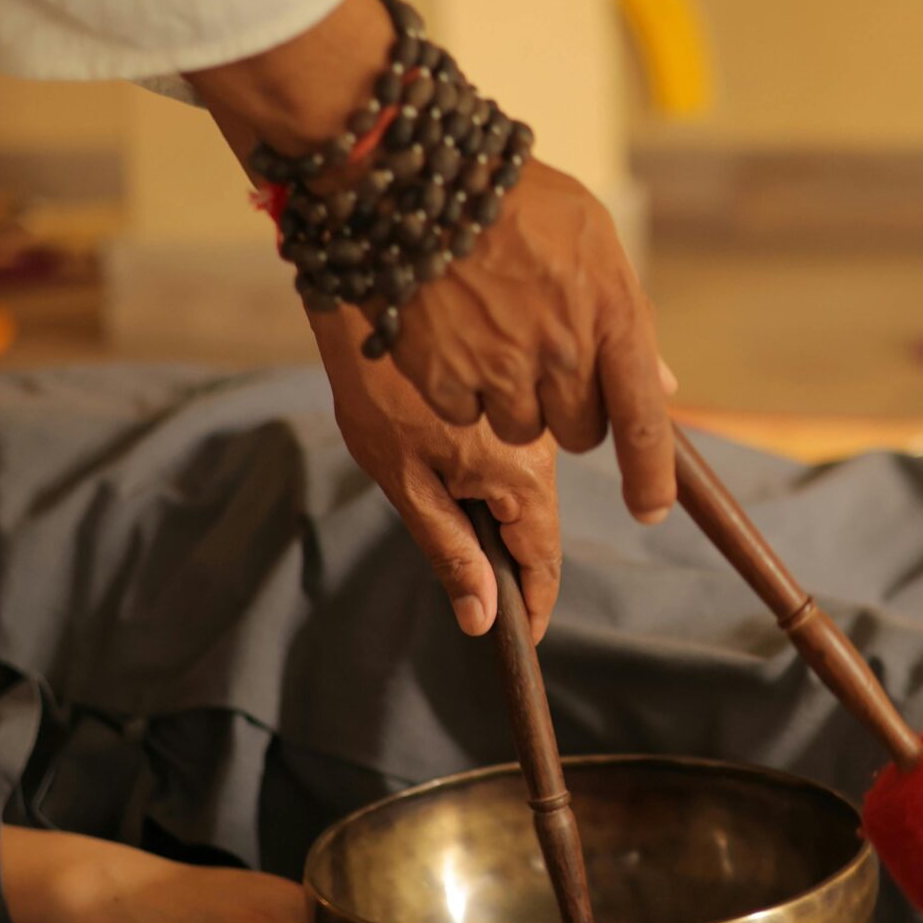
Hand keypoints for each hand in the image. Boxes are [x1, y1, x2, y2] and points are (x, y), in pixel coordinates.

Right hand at [188, 0, 675, 526]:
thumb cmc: (510, 195)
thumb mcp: (590, 234)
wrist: (415, 175)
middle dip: (570, 407)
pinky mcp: (444, 379)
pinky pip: (466, 413)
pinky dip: (461, 387)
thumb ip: (626, 312)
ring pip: (521, 429)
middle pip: (581, 431)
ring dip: (513, 398)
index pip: (644, 420)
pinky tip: (452, 333)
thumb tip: (660, 383)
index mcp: (610, 313)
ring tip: (493, 333)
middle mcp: (561, 351)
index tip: (649, 509)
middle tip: (546, 357)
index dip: (651, 476)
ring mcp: (500, 369)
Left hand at [311, 305, 560, 640]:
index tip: (524, 637)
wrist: (381, 285)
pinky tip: (467, 461)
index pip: (543, 559)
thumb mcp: (404, 479)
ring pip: (531, 482)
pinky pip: (523, 441)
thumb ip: (449, 547)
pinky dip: (501, 467)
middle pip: (537, 522)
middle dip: (512, 556)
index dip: (535, 604)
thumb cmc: (379, 388)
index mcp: (520, 475)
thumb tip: (481, 615)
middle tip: (475, 582)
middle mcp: (541, 445)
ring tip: (450, 508)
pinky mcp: (517, 387)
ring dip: (504, 511)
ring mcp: (533, 414)